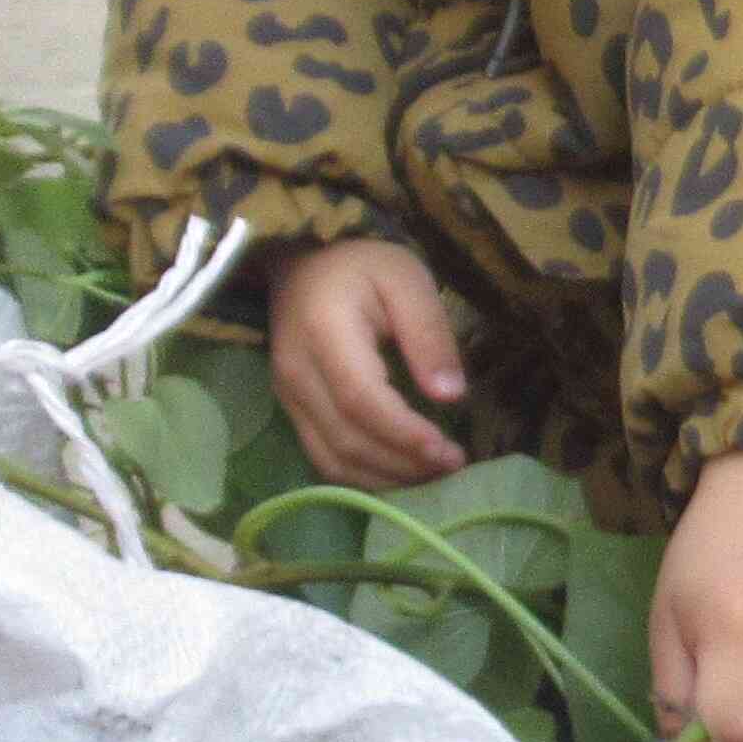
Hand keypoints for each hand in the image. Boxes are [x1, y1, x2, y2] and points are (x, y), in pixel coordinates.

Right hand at [265, 238, 468, 485]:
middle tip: (454, 465)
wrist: (303, 264)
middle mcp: (296, 371)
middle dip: (403, 462)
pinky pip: (324, 457)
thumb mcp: (407, 280)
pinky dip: (364, 476)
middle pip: (347, 438)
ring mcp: (287, 395)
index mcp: (324, 331)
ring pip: (333, 458)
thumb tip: (450, 396)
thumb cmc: (362, 267)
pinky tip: (402, 472)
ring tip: (436, 474)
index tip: (446, 450)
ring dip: (386, 477)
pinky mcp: (291, 409)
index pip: (360, 399)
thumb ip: (429, 333)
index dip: (403, 433)